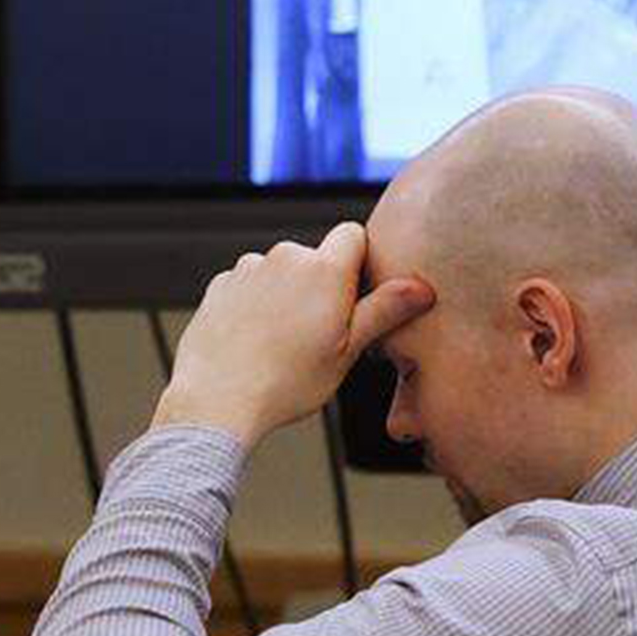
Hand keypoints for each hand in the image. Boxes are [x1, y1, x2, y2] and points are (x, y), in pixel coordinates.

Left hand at [152, 223, 433, 446]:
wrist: (217, 400)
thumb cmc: (286, 383)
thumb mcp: (348, 351)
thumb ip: (384, 311)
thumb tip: (420, 288)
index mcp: (324, 269)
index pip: (353, 235)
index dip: (358, 262)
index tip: (354, 297)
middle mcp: (285, 257)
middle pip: (316, 258)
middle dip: (320, 286)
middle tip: (318, 334)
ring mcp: (248, 269)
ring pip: (280, 272)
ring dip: (285, 295)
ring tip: (281, 343)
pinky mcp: (221, 285)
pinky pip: (249, 285)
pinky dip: (255, 305)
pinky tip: (253, 341)